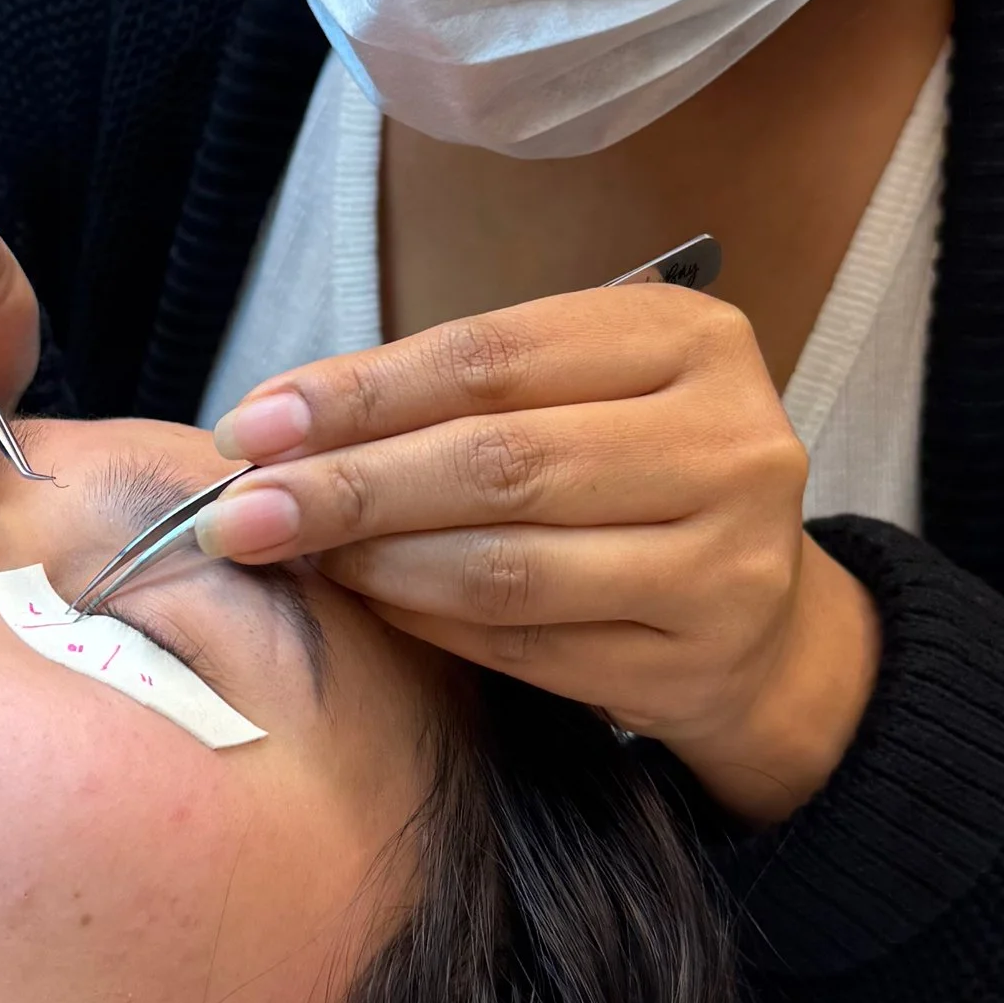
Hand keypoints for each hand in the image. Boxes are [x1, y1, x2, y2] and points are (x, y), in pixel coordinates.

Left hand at [198, 292, 880, 823]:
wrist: (761, 618)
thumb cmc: (631, 478)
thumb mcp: (577, 397)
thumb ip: (456, 397)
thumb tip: (277, 429)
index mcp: (691, 342)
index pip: (496, 356)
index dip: (362, 392)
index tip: (254, 424)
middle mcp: (730, 442)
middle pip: (499, 462)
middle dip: (349, 488)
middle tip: (242, 514)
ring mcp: (727, 560)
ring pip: (508, 566)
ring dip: (378, 566)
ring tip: (301, 560)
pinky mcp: (697, 661)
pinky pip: (527, 646)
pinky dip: (431, 627)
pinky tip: (375, 607)